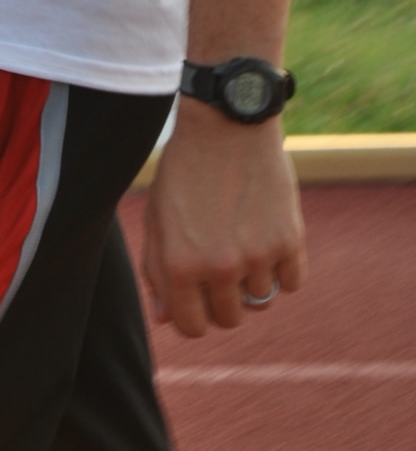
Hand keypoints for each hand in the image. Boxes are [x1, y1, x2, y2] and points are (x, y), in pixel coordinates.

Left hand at [143, 101, 304, 337]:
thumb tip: (166, 318)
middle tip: (221, 266)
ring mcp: (257, 256)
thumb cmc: (185, 168)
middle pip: (230, 319)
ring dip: (253, 281)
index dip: (194, 317)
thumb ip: (157, 270)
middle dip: (223, 300)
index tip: (198, 299)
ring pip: (261, 301)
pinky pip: (292, 282)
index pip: (192, 327)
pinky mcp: (289, 240)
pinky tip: (268, 239)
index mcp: (179, 264)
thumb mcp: (159, 216)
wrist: (226, 124)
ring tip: (243, 243)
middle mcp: (219, 267)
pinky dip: (283, 269)